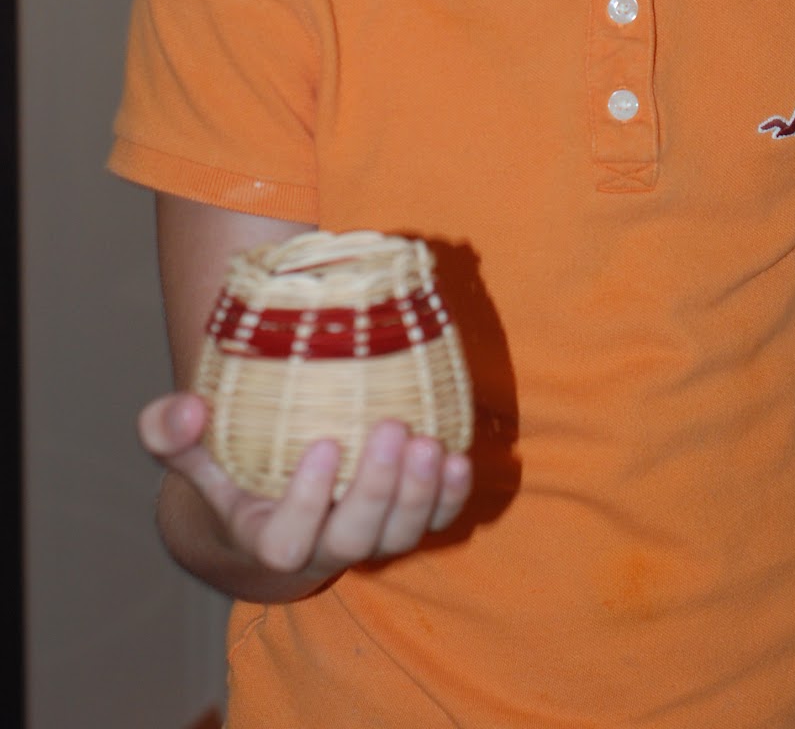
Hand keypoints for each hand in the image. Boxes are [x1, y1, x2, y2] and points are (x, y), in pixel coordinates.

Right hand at [138, 392, 472, 593]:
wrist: (272, 504)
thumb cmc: (232, 468)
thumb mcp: (195, 453)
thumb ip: (172, 432)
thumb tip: (184, 410)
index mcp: (267, 537)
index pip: (286, 541)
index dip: (308, 502)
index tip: (325, 444)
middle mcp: (322, 548)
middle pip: (355, 540)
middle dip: (377, 490)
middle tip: (391, 428)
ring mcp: (369, 539)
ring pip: (400, 537)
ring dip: (420, 493)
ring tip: (429, 442)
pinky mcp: (405, 521)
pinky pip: (435, 522)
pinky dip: (451, 495)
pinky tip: (458, 457)